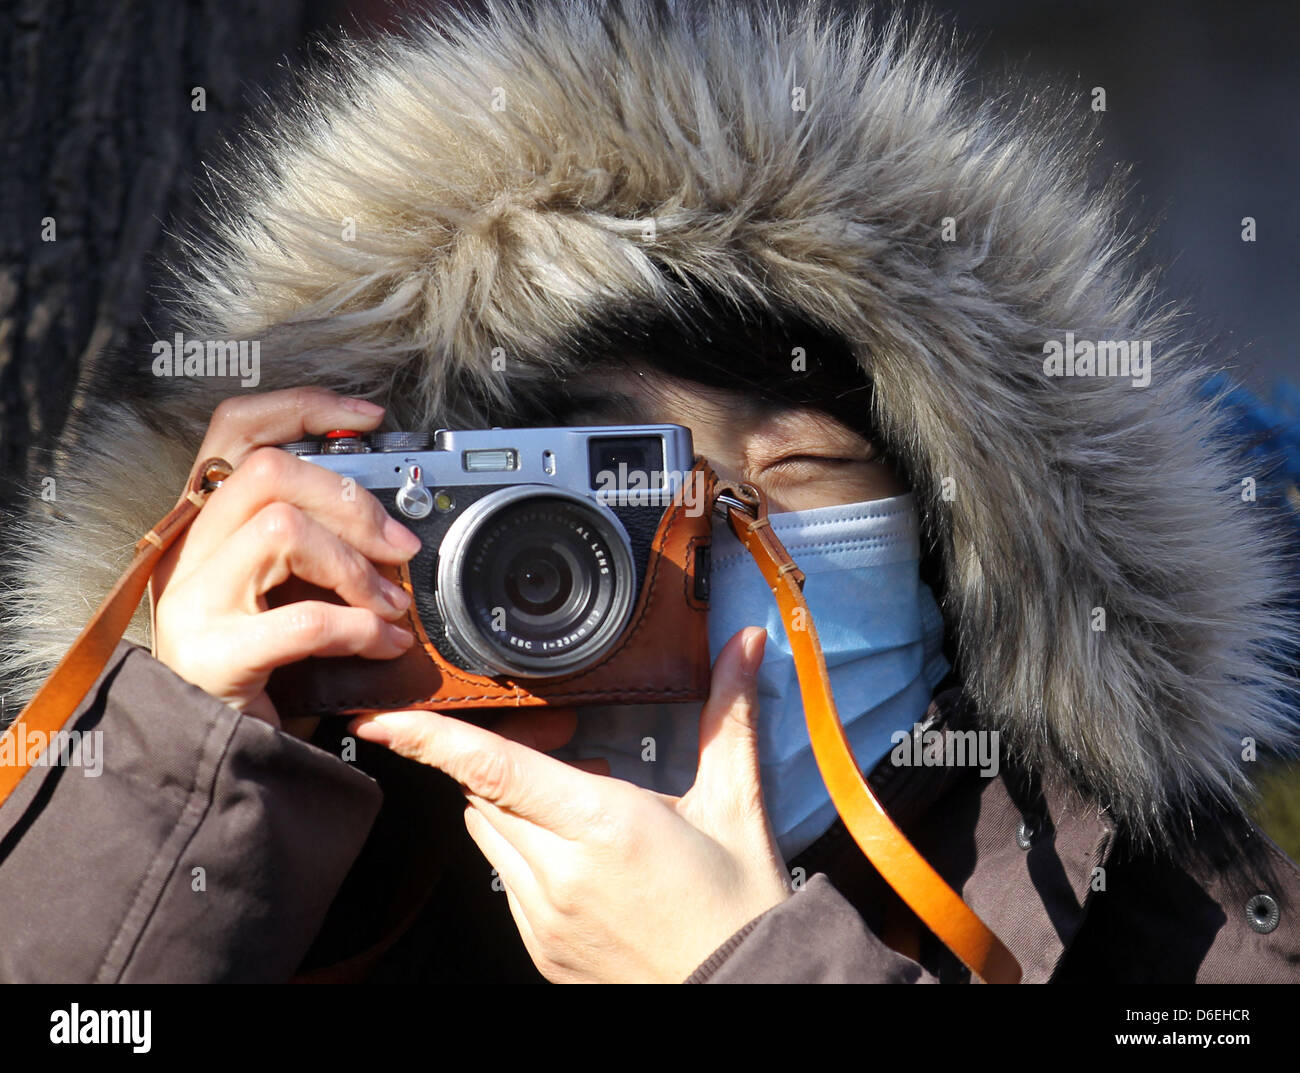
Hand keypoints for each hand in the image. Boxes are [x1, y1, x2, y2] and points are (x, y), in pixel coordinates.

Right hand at [151, 387, 421, 728]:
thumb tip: (386, 510)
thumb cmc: (261, 667)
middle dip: (351, 499)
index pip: (235, 429)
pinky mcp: (214, 655)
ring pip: (281, 529)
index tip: (368, 416)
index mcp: (203, 526)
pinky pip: (304, 619)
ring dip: (356, 564)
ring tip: (390, 603)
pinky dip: (361, 627)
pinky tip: (384, 643)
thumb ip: (311, 541)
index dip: (303, 407)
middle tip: (398, 543)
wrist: (216, 752)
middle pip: (267, 470)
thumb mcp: (281, 588)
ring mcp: (191, 602)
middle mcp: (185, 554)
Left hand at [350, 627, 791, 982]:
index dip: (431, 737)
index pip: (493, 769)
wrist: (742, 991)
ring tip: (574, 794)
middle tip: (556, 739)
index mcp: (602, 827)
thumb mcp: (736, 804)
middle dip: (503, 755)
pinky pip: (503, 878)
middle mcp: (558, 873)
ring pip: (487, 834)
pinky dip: (523, 848)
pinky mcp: (539, 946)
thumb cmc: (739, 909)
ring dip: (511, 802)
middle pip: (483, 793)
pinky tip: (576, 846)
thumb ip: (729, 717)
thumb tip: (742, 646)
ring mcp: (542, 917)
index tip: (385, 716)